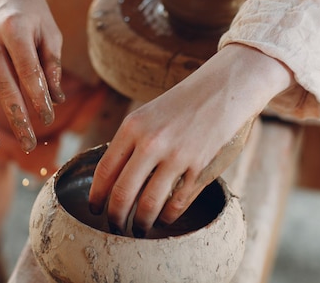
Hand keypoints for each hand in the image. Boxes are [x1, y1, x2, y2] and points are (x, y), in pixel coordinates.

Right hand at [0, 0, 65, 151]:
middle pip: (2, 86)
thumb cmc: (29, 6)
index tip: (50, 118)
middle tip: (30, 143)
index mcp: (14, 29)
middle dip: (17, 118)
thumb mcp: (48, 28)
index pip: (29, 72)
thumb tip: (57, 98)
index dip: (39, 98)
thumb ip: (51, 63)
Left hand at [88, 44, 294, 235]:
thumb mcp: (148, 115)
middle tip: (115, 228)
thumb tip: (111, 180)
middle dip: (115, 218)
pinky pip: (177, 203)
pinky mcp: (200, 168)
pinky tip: (164, 219)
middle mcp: (151, 142)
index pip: (105, 171)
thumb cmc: (182, 104)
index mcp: (133, 126)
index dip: (97, 196)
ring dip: (141, 223)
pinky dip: (167, 216)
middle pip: (122, 194)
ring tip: (139, 229)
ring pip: (148, 204)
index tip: (95, 210)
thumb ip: (129, 143)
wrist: (224, 89)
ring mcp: (177, 156)